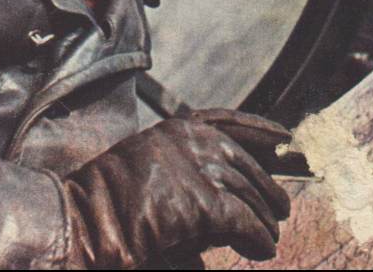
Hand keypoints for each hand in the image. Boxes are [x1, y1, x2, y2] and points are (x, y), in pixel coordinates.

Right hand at [61, 111, 290, 268]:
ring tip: (269, 239)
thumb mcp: (151, 170)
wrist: (88, 221)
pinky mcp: (204, 202)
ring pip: (249, 195)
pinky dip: (257, 238)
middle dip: (266, 188)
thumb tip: (235, 195)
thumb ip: (189, 172)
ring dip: (263, 221)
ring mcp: (199, 168)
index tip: (284, 136)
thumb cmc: (110, 204)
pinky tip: (261, 250)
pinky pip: (245, 221)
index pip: (228, 121)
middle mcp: (191, 140)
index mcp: (176, 128)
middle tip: (280, 210)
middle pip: (246, 164)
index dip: (260, 129)